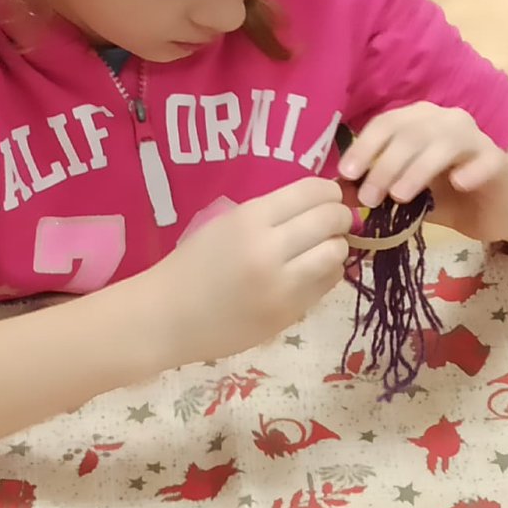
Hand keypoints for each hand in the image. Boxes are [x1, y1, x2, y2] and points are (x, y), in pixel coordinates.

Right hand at [145, 178, 352, 367]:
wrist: (167, 316)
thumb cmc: (193, 266)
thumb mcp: (226, 224)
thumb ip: (271, 214)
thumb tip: (322, 204)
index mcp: (250, 219)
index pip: (312, 191)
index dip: (329, 191)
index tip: (328, 196)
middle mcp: (270, 249)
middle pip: (330, 219)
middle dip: (340, 217)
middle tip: (335, 221)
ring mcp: (282, 285)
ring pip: (336, 253)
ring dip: (336, 246)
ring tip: (321, 249)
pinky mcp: (289, 313)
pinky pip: (327, 284)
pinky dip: (327, 273)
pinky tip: (311, 273)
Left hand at [338, 102, 507, 208]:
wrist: (493, 209)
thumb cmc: (444, 197)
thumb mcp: (403, 193)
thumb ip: (377, 188)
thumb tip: (340, 192)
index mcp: (418, 121)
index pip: (386, 124)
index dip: (364, 146)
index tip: (346, 173)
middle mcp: (445, 120)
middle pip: (410, 133)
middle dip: (385, 165)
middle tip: (369, 198)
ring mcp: (474, 137)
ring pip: (443, 143)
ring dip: (417, 170)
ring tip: (399, 196)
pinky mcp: (497, 159)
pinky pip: (484, 160)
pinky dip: (470, 171)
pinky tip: (458, 184)